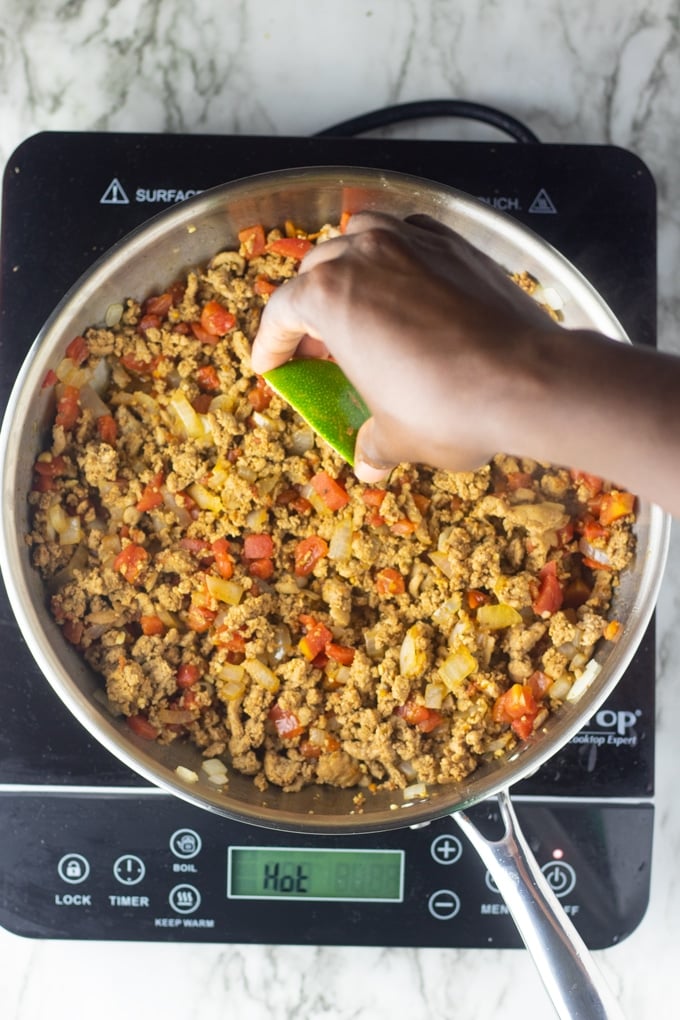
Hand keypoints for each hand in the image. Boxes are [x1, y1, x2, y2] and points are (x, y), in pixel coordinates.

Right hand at [251, 211, 561, 480]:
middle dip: (310, 306)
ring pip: (361, 236)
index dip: (271, 343)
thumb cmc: (447, 407)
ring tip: (358, 299)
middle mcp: (364, 254)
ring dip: (350, 264)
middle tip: (318, 346)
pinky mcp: (455, 244)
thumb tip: (370, 461)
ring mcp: (412, 242)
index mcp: (329, 295)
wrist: (527, 380)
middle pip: (317, 269)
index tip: (270, 363)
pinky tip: (409, 282)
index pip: (282, 313)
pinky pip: (412, 236)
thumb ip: (374, 443)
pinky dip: (401, 254)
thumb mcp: (397, 437)